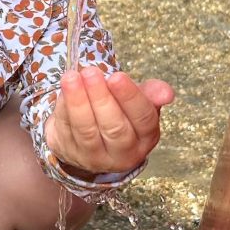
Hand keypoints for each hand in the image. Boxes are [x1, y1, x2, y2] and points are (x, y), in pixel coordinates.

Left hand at [45, 67, 173, 176]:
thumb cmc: (120, 113)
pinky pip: (66, 129)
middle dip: (101, 98)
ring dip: (78, 102)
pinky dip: (63, 107)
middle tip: (91, 72)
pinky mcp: (69, 153)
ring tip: (72, 77)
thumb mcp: (139, 102)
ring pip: (86, 131)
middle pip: (113, 127)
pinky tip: (65, 88)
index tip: (117, 76)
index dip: (130, 98)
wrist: (91, 135)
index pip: (143, 119)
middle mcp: (122, 153)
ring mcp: (94, 157)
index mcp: (145, 138)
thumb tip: (166, 93)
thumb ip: (151, 94)